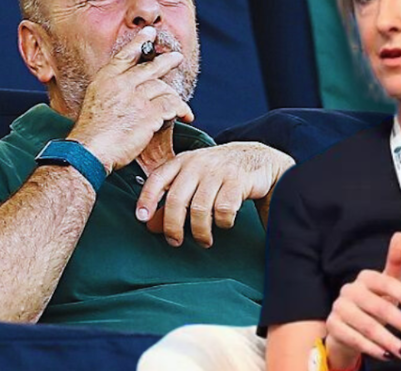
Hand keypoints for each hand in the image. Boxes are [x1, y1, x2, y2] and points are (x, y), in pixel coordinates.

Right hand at [67, 30, 193, 173]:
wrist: (90, 150)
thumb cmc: (91, 133)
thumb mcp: (96, 101)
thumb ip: (112, 91)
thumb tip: (127, 90)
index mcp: (106, 79)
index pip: (125, 55)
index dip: (139, 42)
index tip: (149, 32)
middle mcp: (121, 83)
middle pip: (150, 67)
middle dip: (166, 61)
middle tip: (176, 57)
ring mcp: (136, 97)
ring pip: (164, 88)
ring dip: (175, 97)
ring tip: (182, 105)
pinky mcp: (148, 113)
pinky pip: (172, 105)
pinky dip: (181, 110)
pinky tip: (185, 115)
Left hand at [135, 142, 292, 247]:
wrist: (258, 158)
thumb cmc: (220, 173)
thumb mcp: (194, 181)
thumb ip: (173, 202)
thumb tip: (151, 226)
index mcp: (182, 161)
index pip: (157, 179)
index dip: (147, 200)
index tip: (142, 219)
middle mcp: (197, 164)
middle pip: (176, 200)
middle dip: (173, 226)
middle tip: (175, 242)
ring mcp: (218, 172)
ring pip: (199, 208)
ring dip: (200, 231)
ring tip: (204, 240)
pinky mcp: (237, 181)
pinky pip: (224, 210)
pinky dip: (223, 222)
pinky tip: (224, 223)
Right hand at [324, 233, 400, 366]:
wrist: (349, 325)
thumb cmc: (373, 304)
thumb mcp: (389, 284)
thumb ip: (396, 262)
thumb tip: (400, 236)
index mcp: (365, 277)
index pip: (385, 282)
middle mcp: (350, 290)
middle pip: (378, 307)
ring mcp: (339, 308)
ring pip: (367, 326)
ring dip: (389, 340)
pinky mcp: (333, 326)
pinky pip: (354, 338)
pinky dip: (373, 349)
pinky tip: (386, 354)